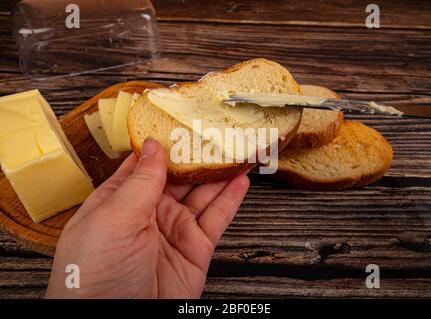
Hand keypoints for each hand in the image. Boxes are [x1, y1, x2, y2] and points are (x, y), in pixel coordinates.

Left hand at [46, 139, 248, 298]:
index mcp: (120, 201)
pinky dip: (231, 199)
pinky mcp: (195, 249)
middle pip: (179, 177)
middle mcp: (148, 213)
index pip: (146, 164)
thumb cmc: (94, 274)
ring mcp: (174, 230)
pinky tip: (241, 180)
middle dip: (197, 155)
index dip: (165, 143)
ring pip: (201, 194)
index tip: (183, 122)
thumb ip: (139, 181)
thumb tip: (153, 145)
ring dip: (219, 173)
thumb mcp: (112, 218)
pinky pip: (216, 219)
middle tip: (218, 131)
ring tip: (237, 148)